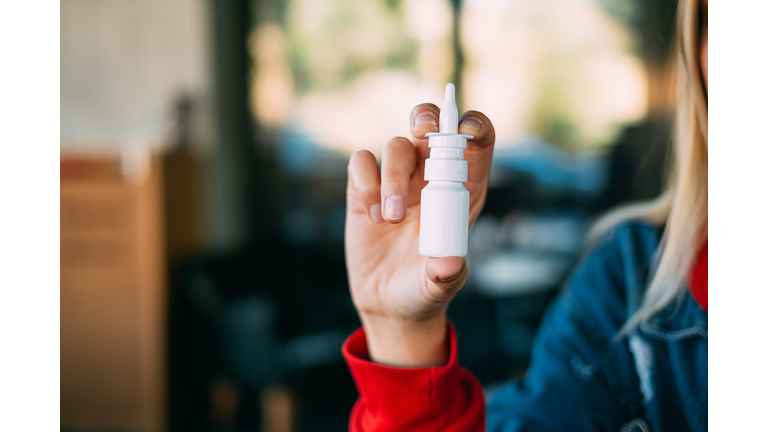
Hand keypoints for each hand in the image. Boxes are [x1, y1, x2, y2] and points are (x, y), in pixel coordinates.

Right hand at [345, 103, 494, 365]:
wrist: (390, 303)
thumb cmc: (425, 289)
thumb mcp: (440, 286)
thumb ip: (445, 274)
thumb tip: (447, 263)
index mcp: (462, 190)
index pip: (476, 144)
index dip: (475, 127)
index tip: (467, 131)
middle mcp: (430, 177)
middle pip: (431, 125)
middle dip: (427, 117)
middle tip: (422, 131)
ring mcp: (396, 180)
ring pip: (395, 146)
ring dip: (393, 176)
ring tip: (391, 218)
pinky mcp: (364, 189)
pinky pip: (361, 163)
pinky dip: (366, 182)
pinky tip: (372, 216)